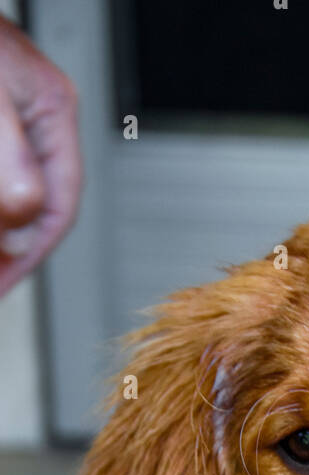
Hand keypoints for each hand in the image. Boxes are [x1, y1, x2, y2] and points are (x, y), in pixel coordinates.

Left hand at [0, 16, 81, 295]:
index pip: (59, 207)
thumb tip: (28, 215)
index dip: (29, 256)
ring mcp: (10, 119)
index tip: (3, 285)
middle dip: (10, 250)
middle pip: (33, 208)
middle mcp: (36, 118)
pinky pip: (1, 179)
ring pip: (11, 197)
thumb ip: (12, 161)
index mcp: (53, 111)